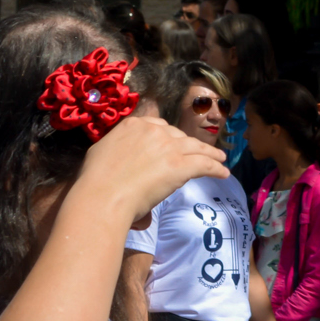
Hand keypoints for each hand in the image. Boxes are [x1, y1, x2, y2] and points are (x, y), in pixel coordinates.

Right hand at [71, 114, 227, 222]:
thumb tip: (127, 156)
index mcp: (133, 125)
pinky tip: (223, 173)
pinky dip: (216, 169)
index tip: (175, 143)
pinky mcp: (181, 165)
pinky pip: (205, 164)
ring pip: (197, 147)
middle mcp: (154, 131)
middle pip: (179, 136)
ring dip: (211, 153)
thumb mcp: (103, 152)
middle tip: (198, 153)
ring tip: (220, 158)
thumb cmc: (96, 180)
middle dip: (189, 145)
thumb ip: (119, 147)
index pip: (159, 126)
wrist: (103, 195)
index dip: (170, 136)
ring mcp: (169, 147)